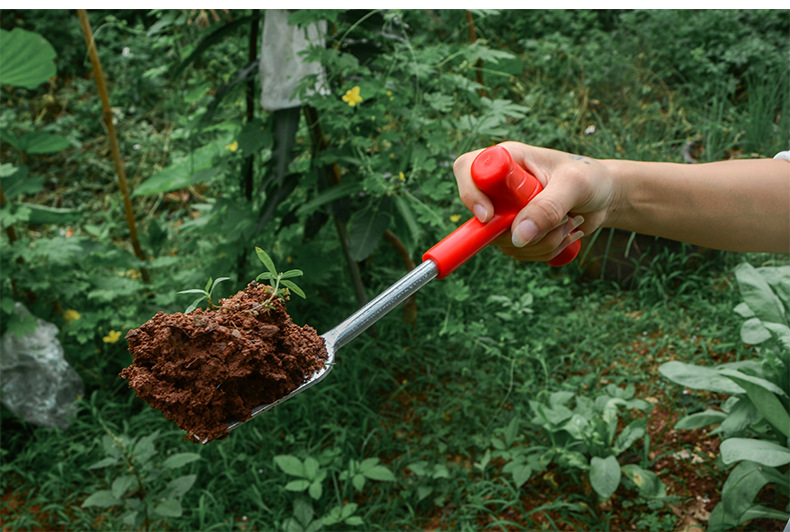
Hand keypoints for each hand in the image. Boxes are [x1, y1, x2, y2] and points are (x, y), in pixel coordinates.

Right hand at [453, 141, 616, 261]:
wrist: (605, 196)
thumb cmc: (590, 178)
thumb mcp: (573, 187)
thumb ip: (547, 208)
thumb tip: (517, 236)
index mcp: (506, 160)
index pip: (467, 169)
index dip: (470, 194)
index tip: (490, 216)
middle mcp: (499, 185)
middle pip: (483, 217)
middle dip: (520, 229)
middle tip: (558, 219)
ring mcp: (505, 211)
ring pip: (503, 241)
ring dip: (540, 242)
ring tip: (568, 223)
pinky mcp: (516, 231)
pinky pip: (517, 252)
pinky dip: (543, 250)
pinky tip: (564, 233)